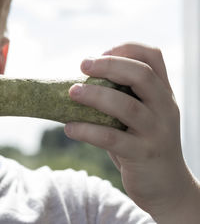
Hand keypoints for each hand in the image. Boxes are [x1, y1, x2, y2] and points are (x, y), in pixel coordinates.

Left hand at [64, 43, 199, 222]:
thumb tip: (77, 83)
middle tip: (82, 64)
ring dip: (95, 96)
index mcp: (163, 93)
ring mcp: (156, 131)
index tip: (100, 53)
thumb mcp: (141, 116)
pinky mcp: (143, 155)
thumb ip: (122, 97)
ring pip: (126, 106)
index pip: (152, 57)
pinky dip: (87, 130)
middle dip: (109, 65)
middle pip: (141, 75)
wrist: (167, 187)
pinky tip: (69, 128)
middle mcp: (165, 108)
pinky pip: (111, 138)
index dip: (125, 48)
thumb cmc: (142, 144)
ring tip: (71, 92)